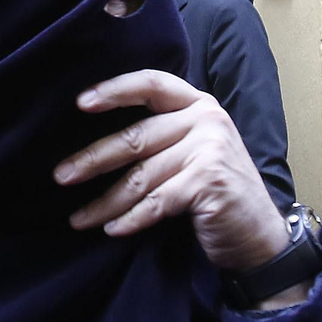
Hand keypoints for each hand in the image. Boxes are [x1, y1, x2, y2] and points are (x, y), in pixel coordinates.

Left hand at [55, 70, 292, 276]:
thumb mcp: (195, 151)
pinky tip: (111, 230)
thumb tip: (97, 139)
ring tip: (79, 219)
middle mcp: (207, 119)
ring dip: (105, 201)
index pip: (152, 84)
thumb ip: (162, 135)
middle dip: (93, 159)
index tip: (80, 103)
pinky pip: (155, 201)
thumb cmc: (216, 194)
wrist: (260, 237)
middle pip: (136, 137)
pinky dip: (130, 219)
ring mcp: (209, 149)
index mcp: (199, 105)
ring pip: (141, 176)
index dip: (115, 90)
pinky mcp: (208, 181)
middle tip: (61, 176)